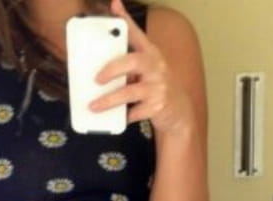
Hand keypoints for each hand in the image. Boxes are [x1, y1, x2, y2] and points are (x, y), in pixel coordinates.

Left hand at [88, 0, 193, 134]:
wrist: (179, 112)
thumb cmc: (155, 89)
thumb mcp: (146, 73)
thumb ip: (127, 67)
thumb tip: (97, 70)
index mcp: (151, 55)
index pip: (137, 34)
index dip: (126, 19)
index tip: (114, 5)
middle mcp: (157, 67)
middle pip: (133, 61)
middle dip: (112, 69)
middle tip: (96, 79)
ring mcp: (159, 87)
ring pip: (131, 91)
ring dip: (109, 100)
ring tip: (93, 106)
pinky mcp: (158, 107)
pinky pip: (136, 112)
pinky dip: (124, 116)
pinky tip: (117, 118)